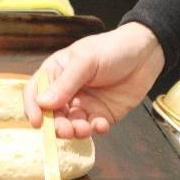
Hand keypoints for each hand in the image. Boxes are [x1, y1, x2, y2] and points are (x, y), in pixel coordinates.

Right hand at [24, 22, 164, 137]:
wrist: (147, 53)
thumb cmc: (112, 49)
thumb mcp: (85, 61)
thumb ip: (65, 83)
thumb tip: (42, 104)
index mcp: (56, 73)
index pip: (35, 93)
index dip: (33, 108)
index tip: (37, 122)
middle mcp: (66, 91)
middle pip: (52, 114)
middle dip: (57, 125)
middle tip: (66, 130)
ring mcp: (84, 104)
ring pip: (71, 124)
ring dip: (75, 130)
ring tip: (85, 128)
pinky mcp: (101, 114)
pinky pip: (92, 128)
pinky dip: (95, 130)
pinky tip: (102, 124)